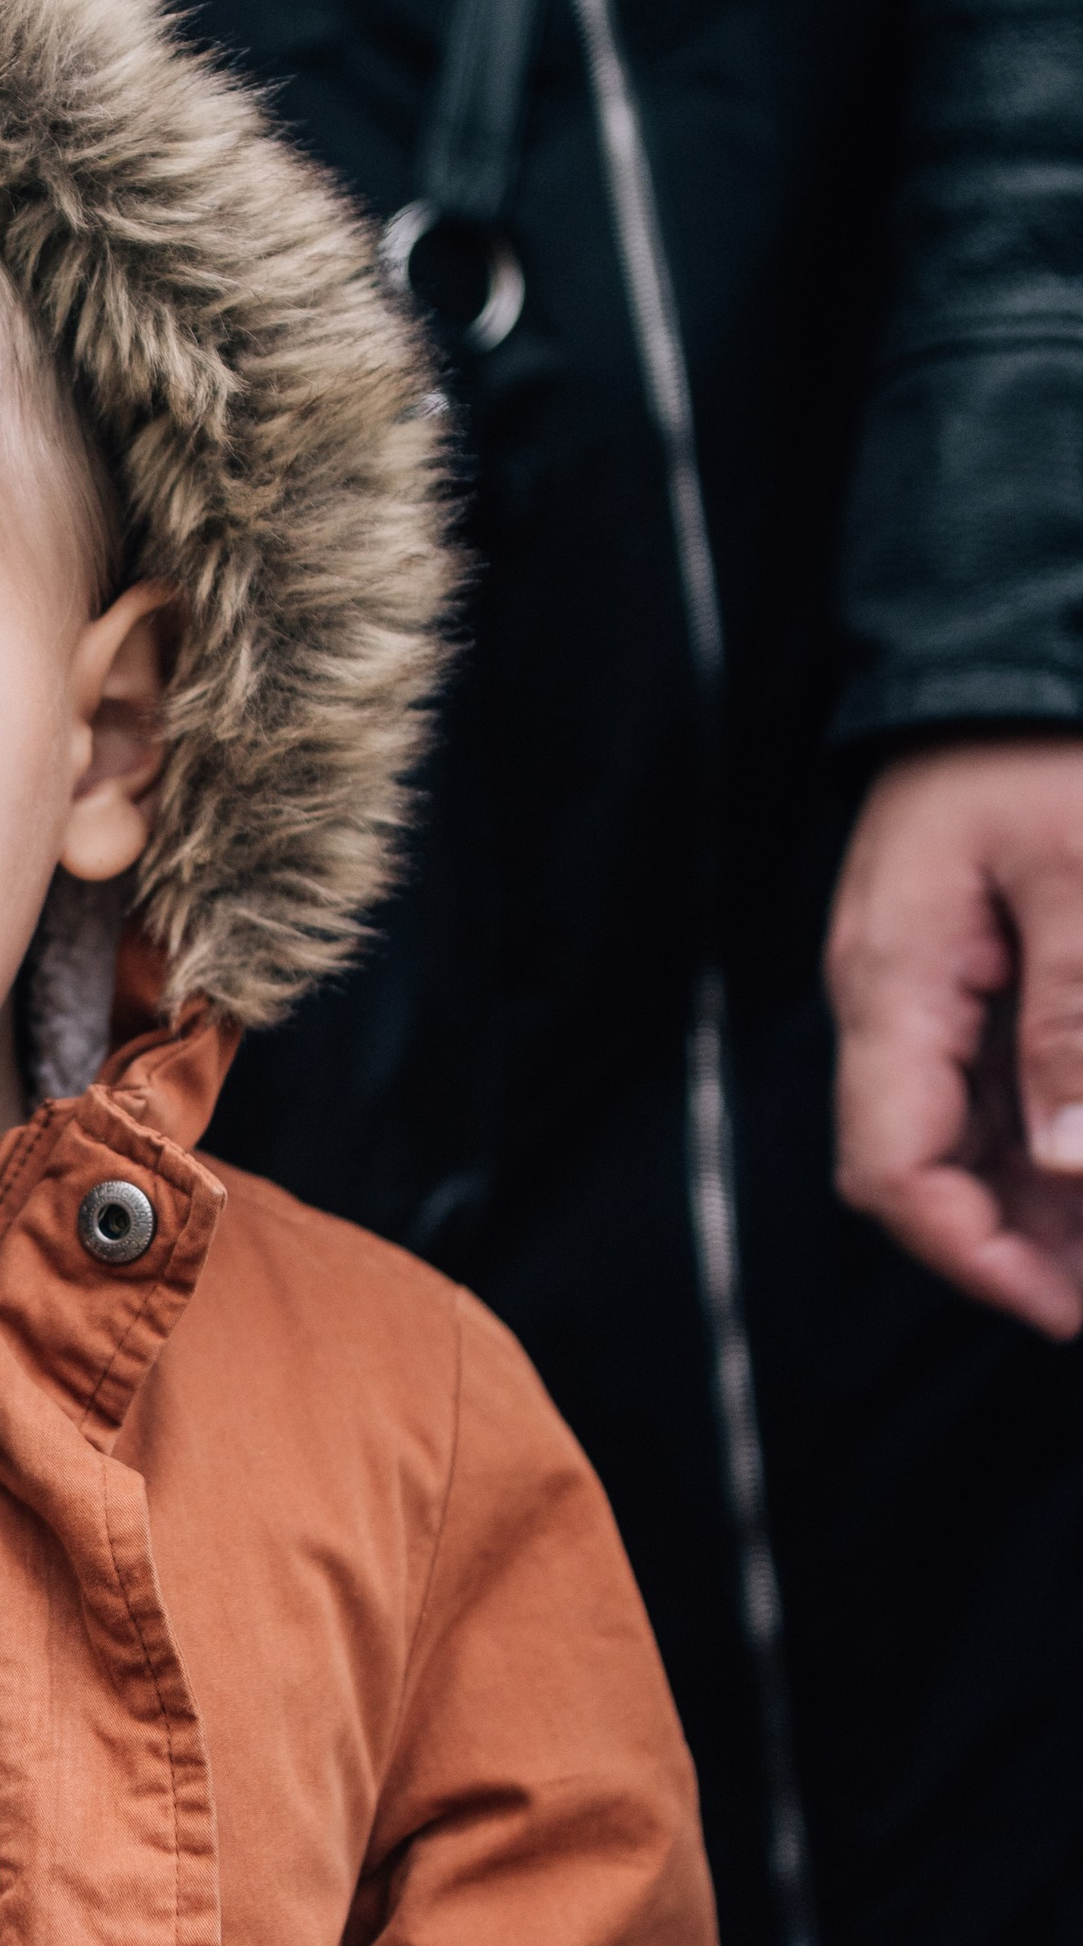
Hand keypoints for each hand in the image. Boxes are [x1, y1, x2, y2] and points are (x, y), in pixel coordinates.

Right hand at [827, 734, 1082, 1337]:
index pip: (894, 1170)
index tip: (1063, 1306)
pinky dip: (1035, 1133)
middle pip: (919, 1168)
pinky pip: (979, 1079)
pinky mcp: (953, 964)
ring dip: (1030, 1199)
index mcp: (893, 983)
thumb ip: (1075, 1022)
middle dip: (1013, 1244)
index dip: (974, 1256)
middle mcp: (883, 999)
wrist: (1002, 639)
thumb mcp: (1081, 872)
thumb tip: (1069, 1169)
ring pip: (952, 1135)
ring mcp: (914, 984)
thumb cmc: (1045, 743)